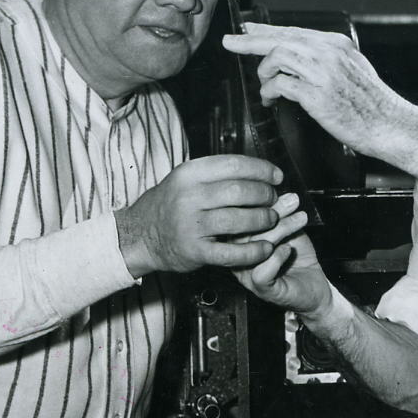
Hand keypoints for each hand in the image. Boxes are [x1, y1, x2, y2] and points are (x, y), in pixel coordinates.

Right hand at [115, 154, 283, 276]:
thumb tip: (258, 170)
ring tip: (272, 220)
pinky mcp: (195, 251)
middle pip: (239, 191)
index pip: (234, 165)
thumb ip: (216, 174)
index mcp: (189, 174)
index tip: (277, 176)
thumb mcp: (185, 180)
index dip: (262, 170)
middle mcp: (189, 197)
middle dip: (265, 195)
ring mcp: (191, 225)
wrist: (140, 236)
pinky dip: (253, 251)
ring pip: (238, 219)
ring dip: (263, 219)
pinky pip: (232, 252)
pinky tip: (265, 248)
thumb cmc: (170, 205)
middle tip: (274, 200)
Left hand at [222, 22, 404, 156]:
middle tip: (230, 43)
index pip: (293, 31)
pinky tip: (270, 100)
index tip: (247, 30)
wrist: (389, 125)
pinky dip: (269, 91)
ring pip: (277, 57)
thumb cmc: (372, 104)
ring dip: (264, 72)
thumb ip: (329, 60)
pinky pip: (280, 84)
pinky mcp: (317, 95)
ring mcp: (323, 72)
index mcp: (336, 44)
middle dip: (250, 41)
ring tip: (264, 85)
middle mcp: (328, 53)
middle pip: (280, 38)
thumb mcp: (354, 69)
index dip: (266, 30)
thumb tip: (301, 58)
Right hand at [230, 191, 333, 318]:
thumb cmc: (296, 257)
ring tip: (299, 220)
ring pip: (254, 248)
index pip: (235, 216)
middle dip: (271, 211)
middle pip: (242, 230)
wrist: (314, 284)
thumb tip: (273, 191)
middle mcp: (237, 257)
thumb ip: (276, 212)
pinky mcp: (262, 289)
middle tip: (292, 202)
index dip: (255, 201)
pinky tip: (288, 249)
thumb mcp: (285, 227)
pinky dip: (277, 257)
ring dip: (281, 229)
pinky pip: (262, 272)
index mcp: (236, 240)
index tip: (275, 190)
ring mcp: (247, 274)